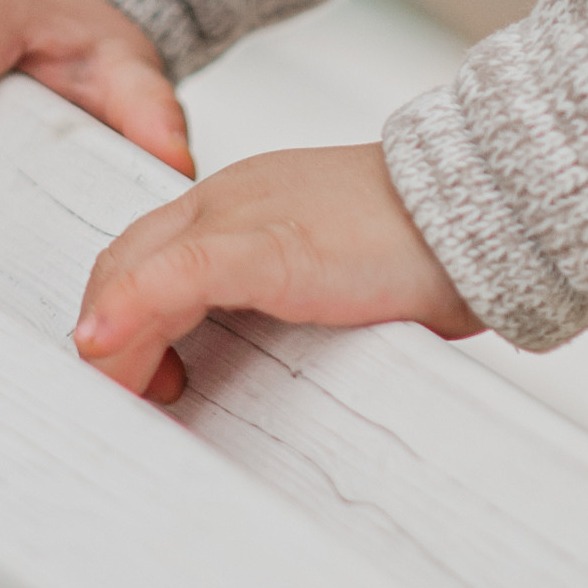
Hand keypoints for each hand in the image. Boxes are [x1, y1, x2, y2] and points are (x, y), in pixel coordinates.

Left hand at [73, 144, 479, 402]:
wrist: (480, 201)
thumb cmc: (417, 240)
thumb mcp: (326, 261)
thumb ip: (277, 286)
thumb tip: (245, 348)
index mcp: (246, 195)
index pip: (149, 246)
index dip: (124, 309)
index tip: (139, 369)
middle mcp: (235, 194)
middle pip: (128, 255)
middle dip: (107, 329)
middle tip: (118, 392)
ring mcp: (249, 214)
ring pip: (138, 266)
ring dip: (113, 339)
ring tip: (117, 392)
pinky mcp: (271, 245)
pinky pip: (180, 274)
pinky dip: (133, 309)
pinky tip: (109, 345)